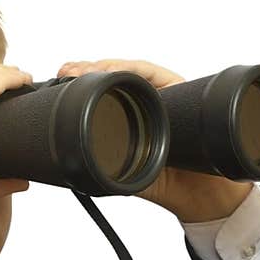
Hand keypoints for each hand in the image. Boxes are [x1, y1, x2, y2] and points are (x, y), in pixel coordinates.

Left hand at [56, 58, 251, 221]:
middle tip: (67, 71)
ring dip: (105, 65)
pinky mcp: (179, 88)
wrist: (201, 194)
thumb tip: (69, 166)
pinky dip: (133, 69)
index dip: (79, 84)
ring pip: (128, 69)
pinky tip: (115, 71)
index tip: (59, 79)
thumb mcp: (124, 174)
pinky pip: (153, 73)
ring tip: (86, 69)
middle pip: (111, 75)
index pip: (98, 93)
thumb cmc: (165, 183)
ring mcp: (161, 93)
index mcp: (126, 117)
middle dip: (86, 68)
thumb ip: (103, 164)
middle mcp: (142, 101)